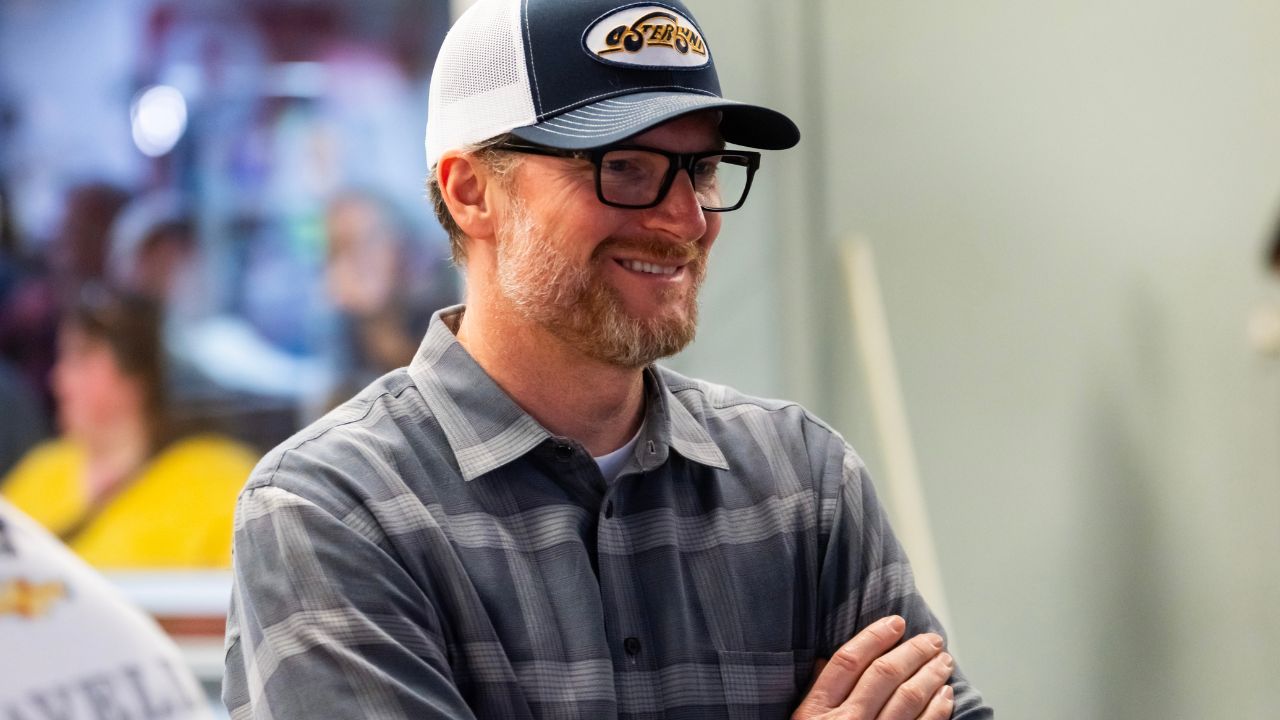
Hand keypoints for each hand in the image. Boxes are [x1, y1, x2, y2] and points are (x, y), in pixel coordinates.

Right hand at [791, 616, 954, 719]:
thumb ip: (817, 693)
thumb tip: (830, 661)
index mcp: (816, 712)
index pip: (848, 661)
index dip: (874, 637)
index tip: (895, 622)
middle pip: (884, 675)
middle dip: (912, 651)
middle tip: (931, 640)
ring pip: (908, 698)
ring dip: (931, 675)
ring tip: (943, 661)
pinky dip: (938, 709)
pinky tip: (946, 695)